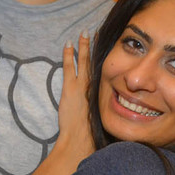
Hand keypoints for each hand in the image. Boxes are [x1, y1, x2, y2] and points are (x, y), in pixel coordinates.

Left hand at [54, 32, 95, 161]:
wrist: (81, 142)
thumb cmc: (89, 137)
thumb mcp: (97, 122)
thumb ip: (98, 113)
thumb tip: (98, 111)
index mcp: (101, 95)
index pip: (103, 73)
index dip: (103, 59)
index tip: (106, 48)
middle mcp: (95, 89)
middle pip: (96, 63)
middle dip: (96, 47)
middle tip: (97, 32)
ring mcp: (83, 87)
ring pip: (85, 62)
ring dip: (84, 46)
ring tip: (84, 33)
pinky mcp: (71, 89)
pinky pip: (70, 67)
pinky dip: (69, 55)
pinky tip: (68, 44)